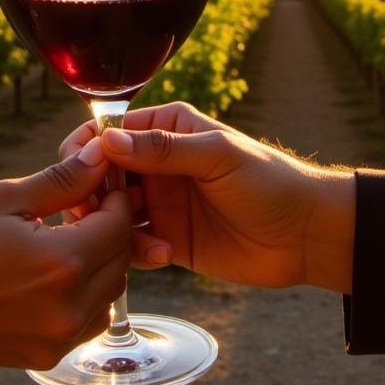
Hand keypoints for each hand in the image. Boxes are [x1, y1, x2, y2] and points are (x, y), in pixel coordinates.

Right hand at [0, 141, 130, 371]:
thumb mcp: (4, 198)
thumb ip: (62, 180)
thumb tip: (100, 155)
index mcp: (61, 262)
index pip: (119, 223)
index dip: (115, 197)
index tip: (99, 182)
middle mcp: (68, 306)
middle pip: (121, 258)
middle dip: (110, 227)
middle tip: (82, 207)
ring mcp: (58, 338)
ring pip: (110, 291)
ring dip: (102, 262)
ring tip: (67, 239)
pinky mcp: (46, 355)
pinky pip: (89, 320)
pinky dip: (87, 294)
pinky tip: (55, 273)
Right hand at [60, 102, 354, 292]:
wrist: (305, 235)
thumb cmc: (269, 180)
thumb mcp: (217, 156)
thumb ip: (164, 149)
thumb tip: (108, 140)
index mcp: (167, 128)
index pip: (111, 132)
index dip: (89, 150)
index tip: (79, 171)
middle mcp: (156, 163)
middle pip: (102, 174)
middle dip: (93, 194)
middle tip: (92, 214)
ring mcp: (159, 202)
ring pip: (111, 212)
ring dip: (111, 227)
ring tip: (135, 239)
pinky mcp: (165, 239)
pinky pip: (131, 244)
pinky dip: (134, 251)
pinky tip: (163, 255)